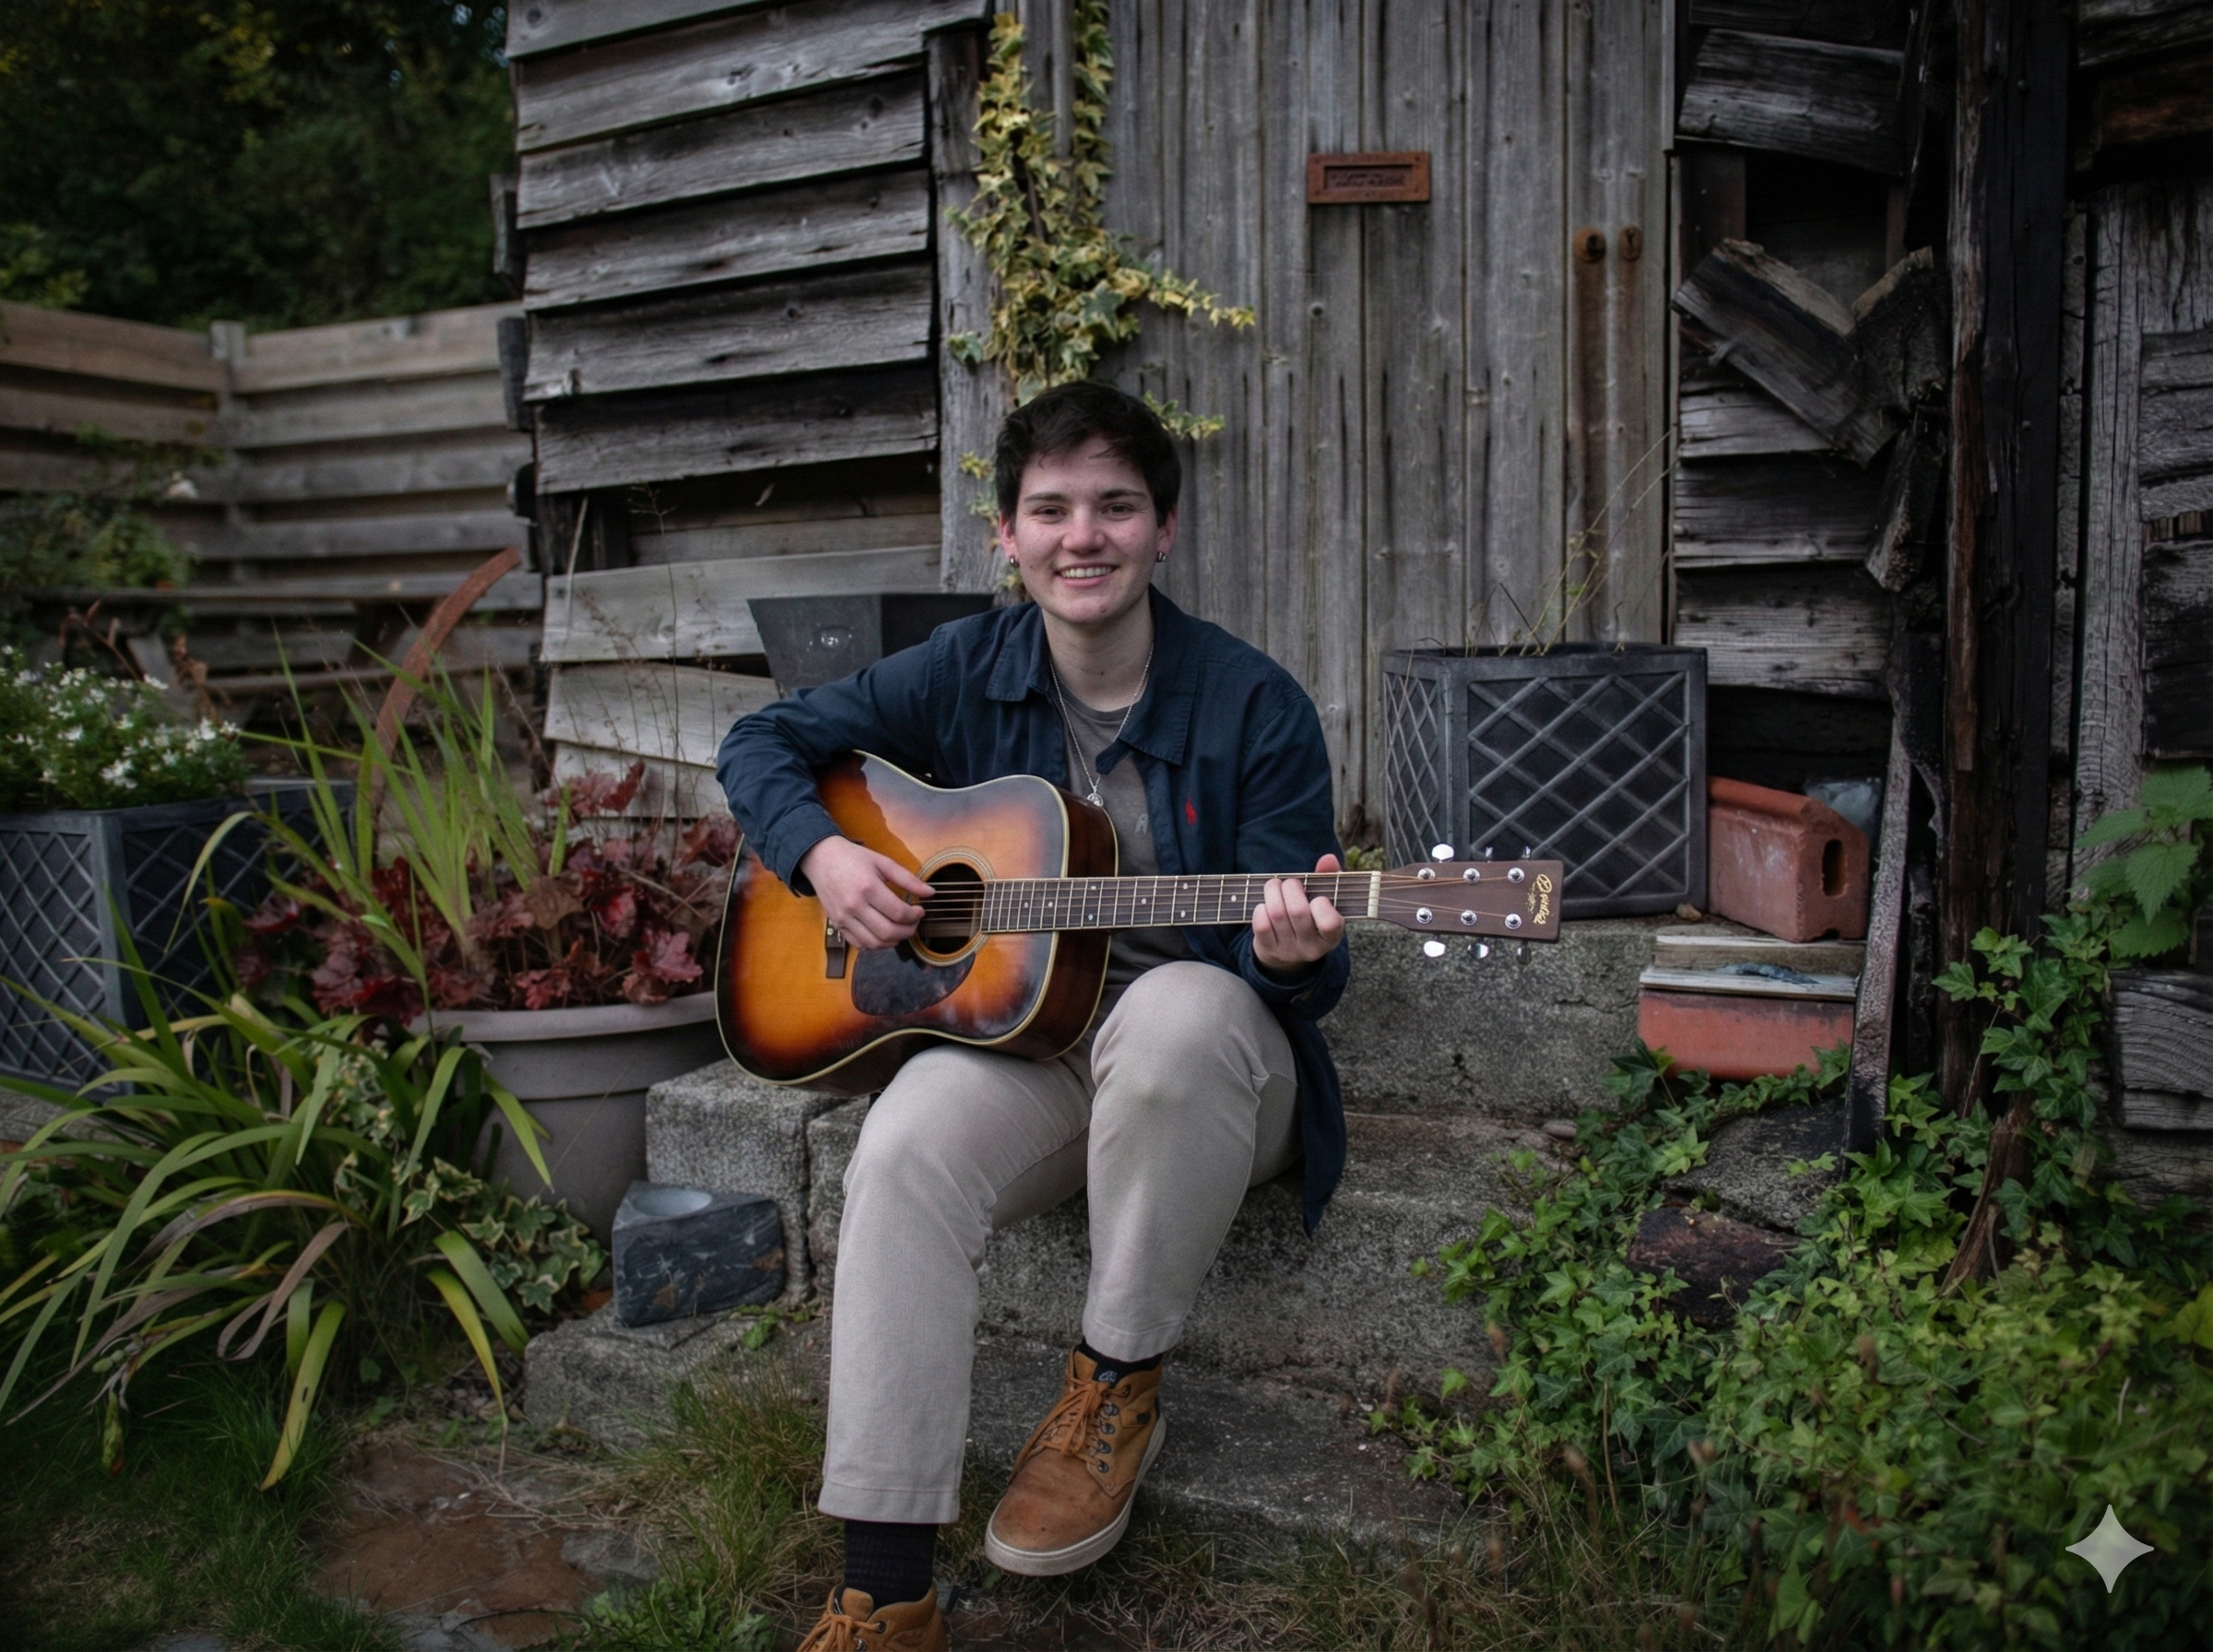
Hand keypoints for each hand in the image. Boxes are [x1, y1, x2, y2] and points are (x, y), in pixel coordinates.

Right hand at [797, 835, 933, 949]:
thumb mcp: (883, 862)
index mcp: (868, 887)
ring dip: (893, 941)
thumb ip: (908, 879)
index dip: (915, 916)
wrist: (820, 859)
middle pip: (888, 932)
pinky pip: (859, 944)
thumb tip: (931, 893)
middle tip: (913, 923)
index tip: (920, 910)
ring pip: (874, 943)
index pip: (898, 913)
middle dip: (908, 931)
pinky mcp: (836, 925)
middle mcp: (854, 906)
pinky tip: (883, 933)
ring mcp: (843, 918)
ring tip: (900, 929)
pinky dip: (875, 944)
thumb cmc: (854, 858)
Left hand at [1251, 853, 1344, 976]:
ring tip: (1274, 886)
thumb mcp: (1325, 901)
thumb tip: (1328, 858)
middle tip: (1290, 884)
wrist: (1290, 952)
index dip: (1321, 905)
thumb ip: (1329, 878)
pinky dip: (1261, 910)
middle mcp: (1312, 948)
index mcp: (1331, 937)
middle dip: (1291, 888)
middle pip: (1298, 911)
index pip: (1330, 923)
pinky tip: (1265, 905)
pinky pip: (1261, 926)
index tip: (1317, 898)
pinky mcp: (1269, 950)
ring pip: (1277, 914)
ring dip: (1272, 892)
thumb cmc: (1311, 917)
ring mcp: (1289, 951)